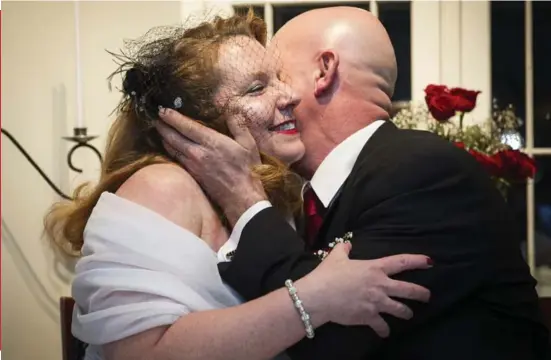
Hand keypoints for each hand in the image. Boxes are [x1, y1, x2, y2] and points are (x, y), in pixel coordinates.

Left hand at [156, 108, 266, 224]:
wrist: (241, 196)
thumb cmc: (247, 170)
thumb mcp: (248, 144)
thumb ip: (238, 126)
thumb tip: (231, 112)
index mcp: (211, 142)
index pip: (186, 126)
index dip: (172, 117)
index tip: (163, 110)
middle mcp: (198, 152)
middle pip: (173, 137)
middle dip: (163, 125)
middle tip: (156, 117)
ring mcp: (193, 165)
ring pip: (172, 148)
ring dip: (164, 137)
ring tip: (160, 130)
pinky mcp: (192, 174)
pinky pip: (176, 159)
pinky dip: (170, 150)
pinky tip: (170, 147)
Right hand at [296, 243, 431, 336]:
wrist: (319, 296)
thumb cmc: (328, 275)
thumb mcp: (335, 257)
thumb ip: (343, 249)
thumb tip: (346, 244)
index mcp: (375, 268)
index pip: (401, 262)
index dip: (417, 261)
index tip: (429, 262)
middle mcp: (381, 285)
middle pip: (409, 289)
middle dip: (421, 294)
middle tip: (427, 296)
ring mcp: (377, 303)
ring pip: (401, 309)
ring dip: (406, 313)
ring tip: (408, 314)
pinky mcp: (369, 317)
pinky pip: (383, 326)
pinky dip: (384, 330)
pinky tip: (385, 332)